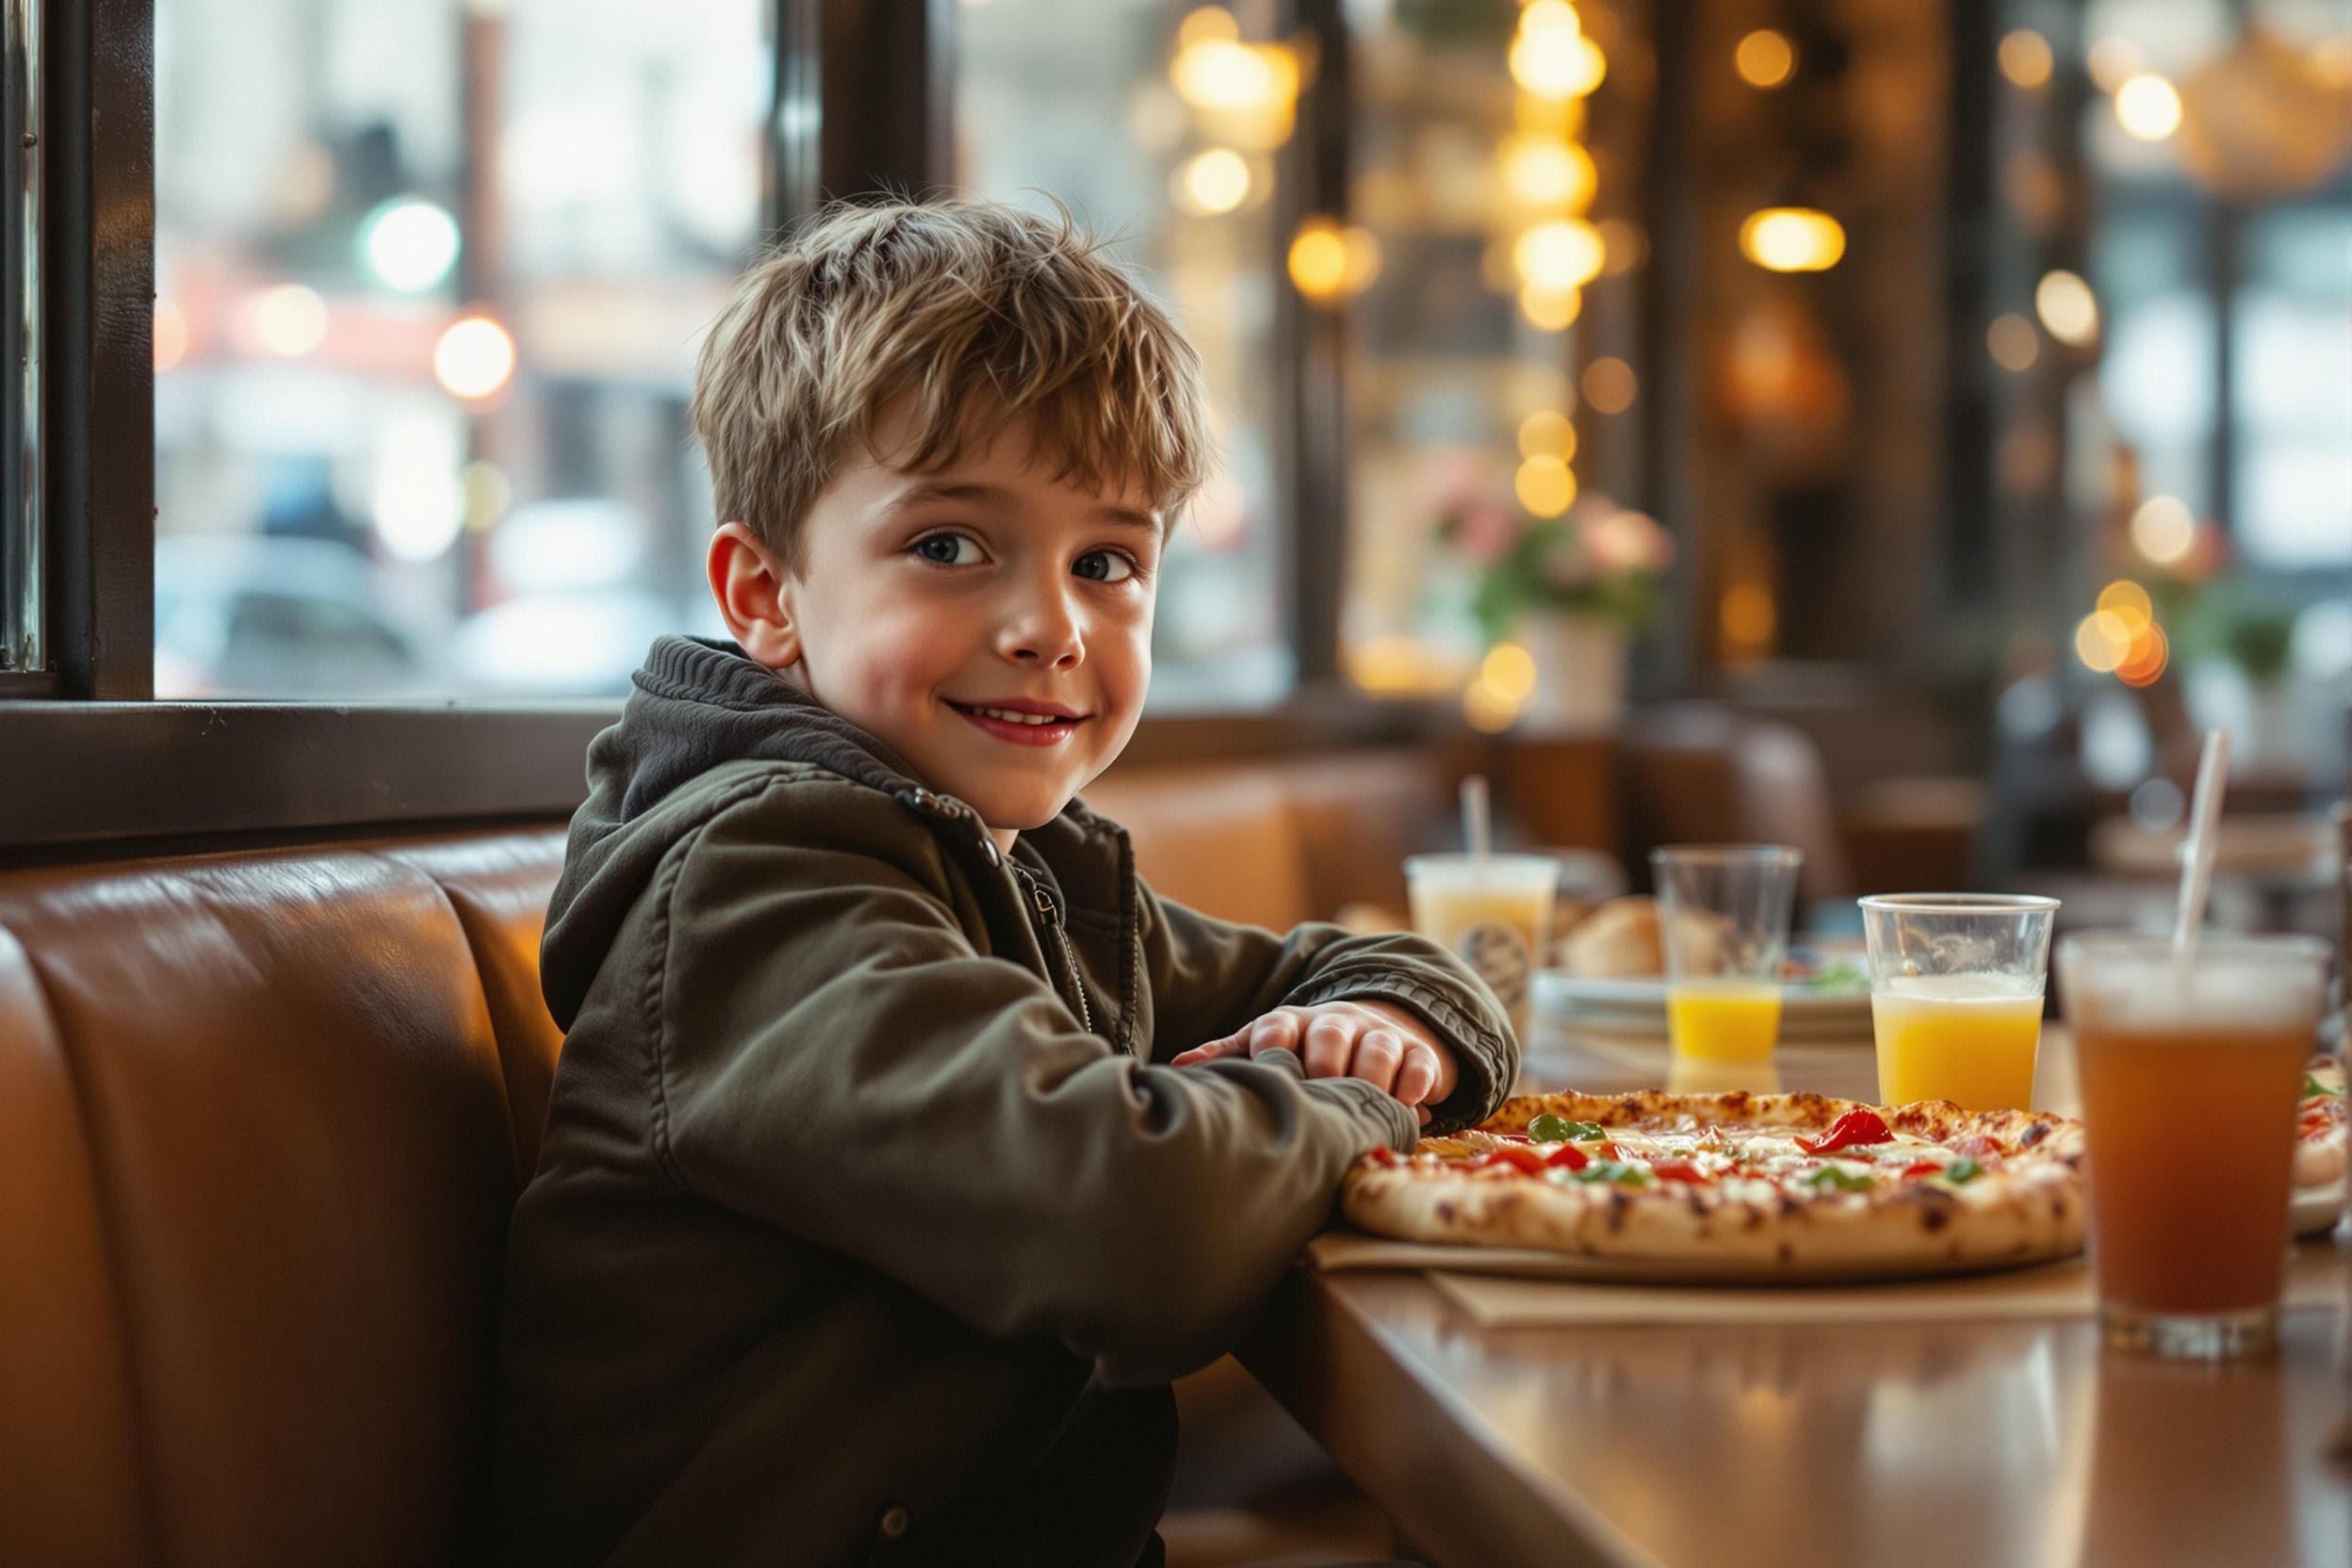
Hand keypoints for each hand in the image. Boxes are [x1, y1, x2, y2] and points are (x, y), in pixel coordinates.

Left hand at [1170, 1000, 1457, 1123]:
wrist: (1377, 1030)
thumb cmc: (1310, 1051)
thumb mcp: (1271, 1048)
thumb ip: (1231, 1055)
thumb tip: (1178, 1065)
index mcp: (1295, 1024)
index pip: (1277, 1025)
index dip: (1271, 1044)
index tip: (1267, 1068)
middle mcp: (1337, 1024)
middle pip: (1330, 1033)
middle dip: (1325, 1062)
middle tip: (1322, 1094)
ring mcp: (1379, 1036)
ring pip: (1378, 1045)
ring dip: (1372, 1074)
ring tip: (1366, 1106)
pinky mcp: (1417, 1052)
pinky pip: (1420, 1063)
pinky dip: (1415, 1085)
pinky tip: (1406, 1109)